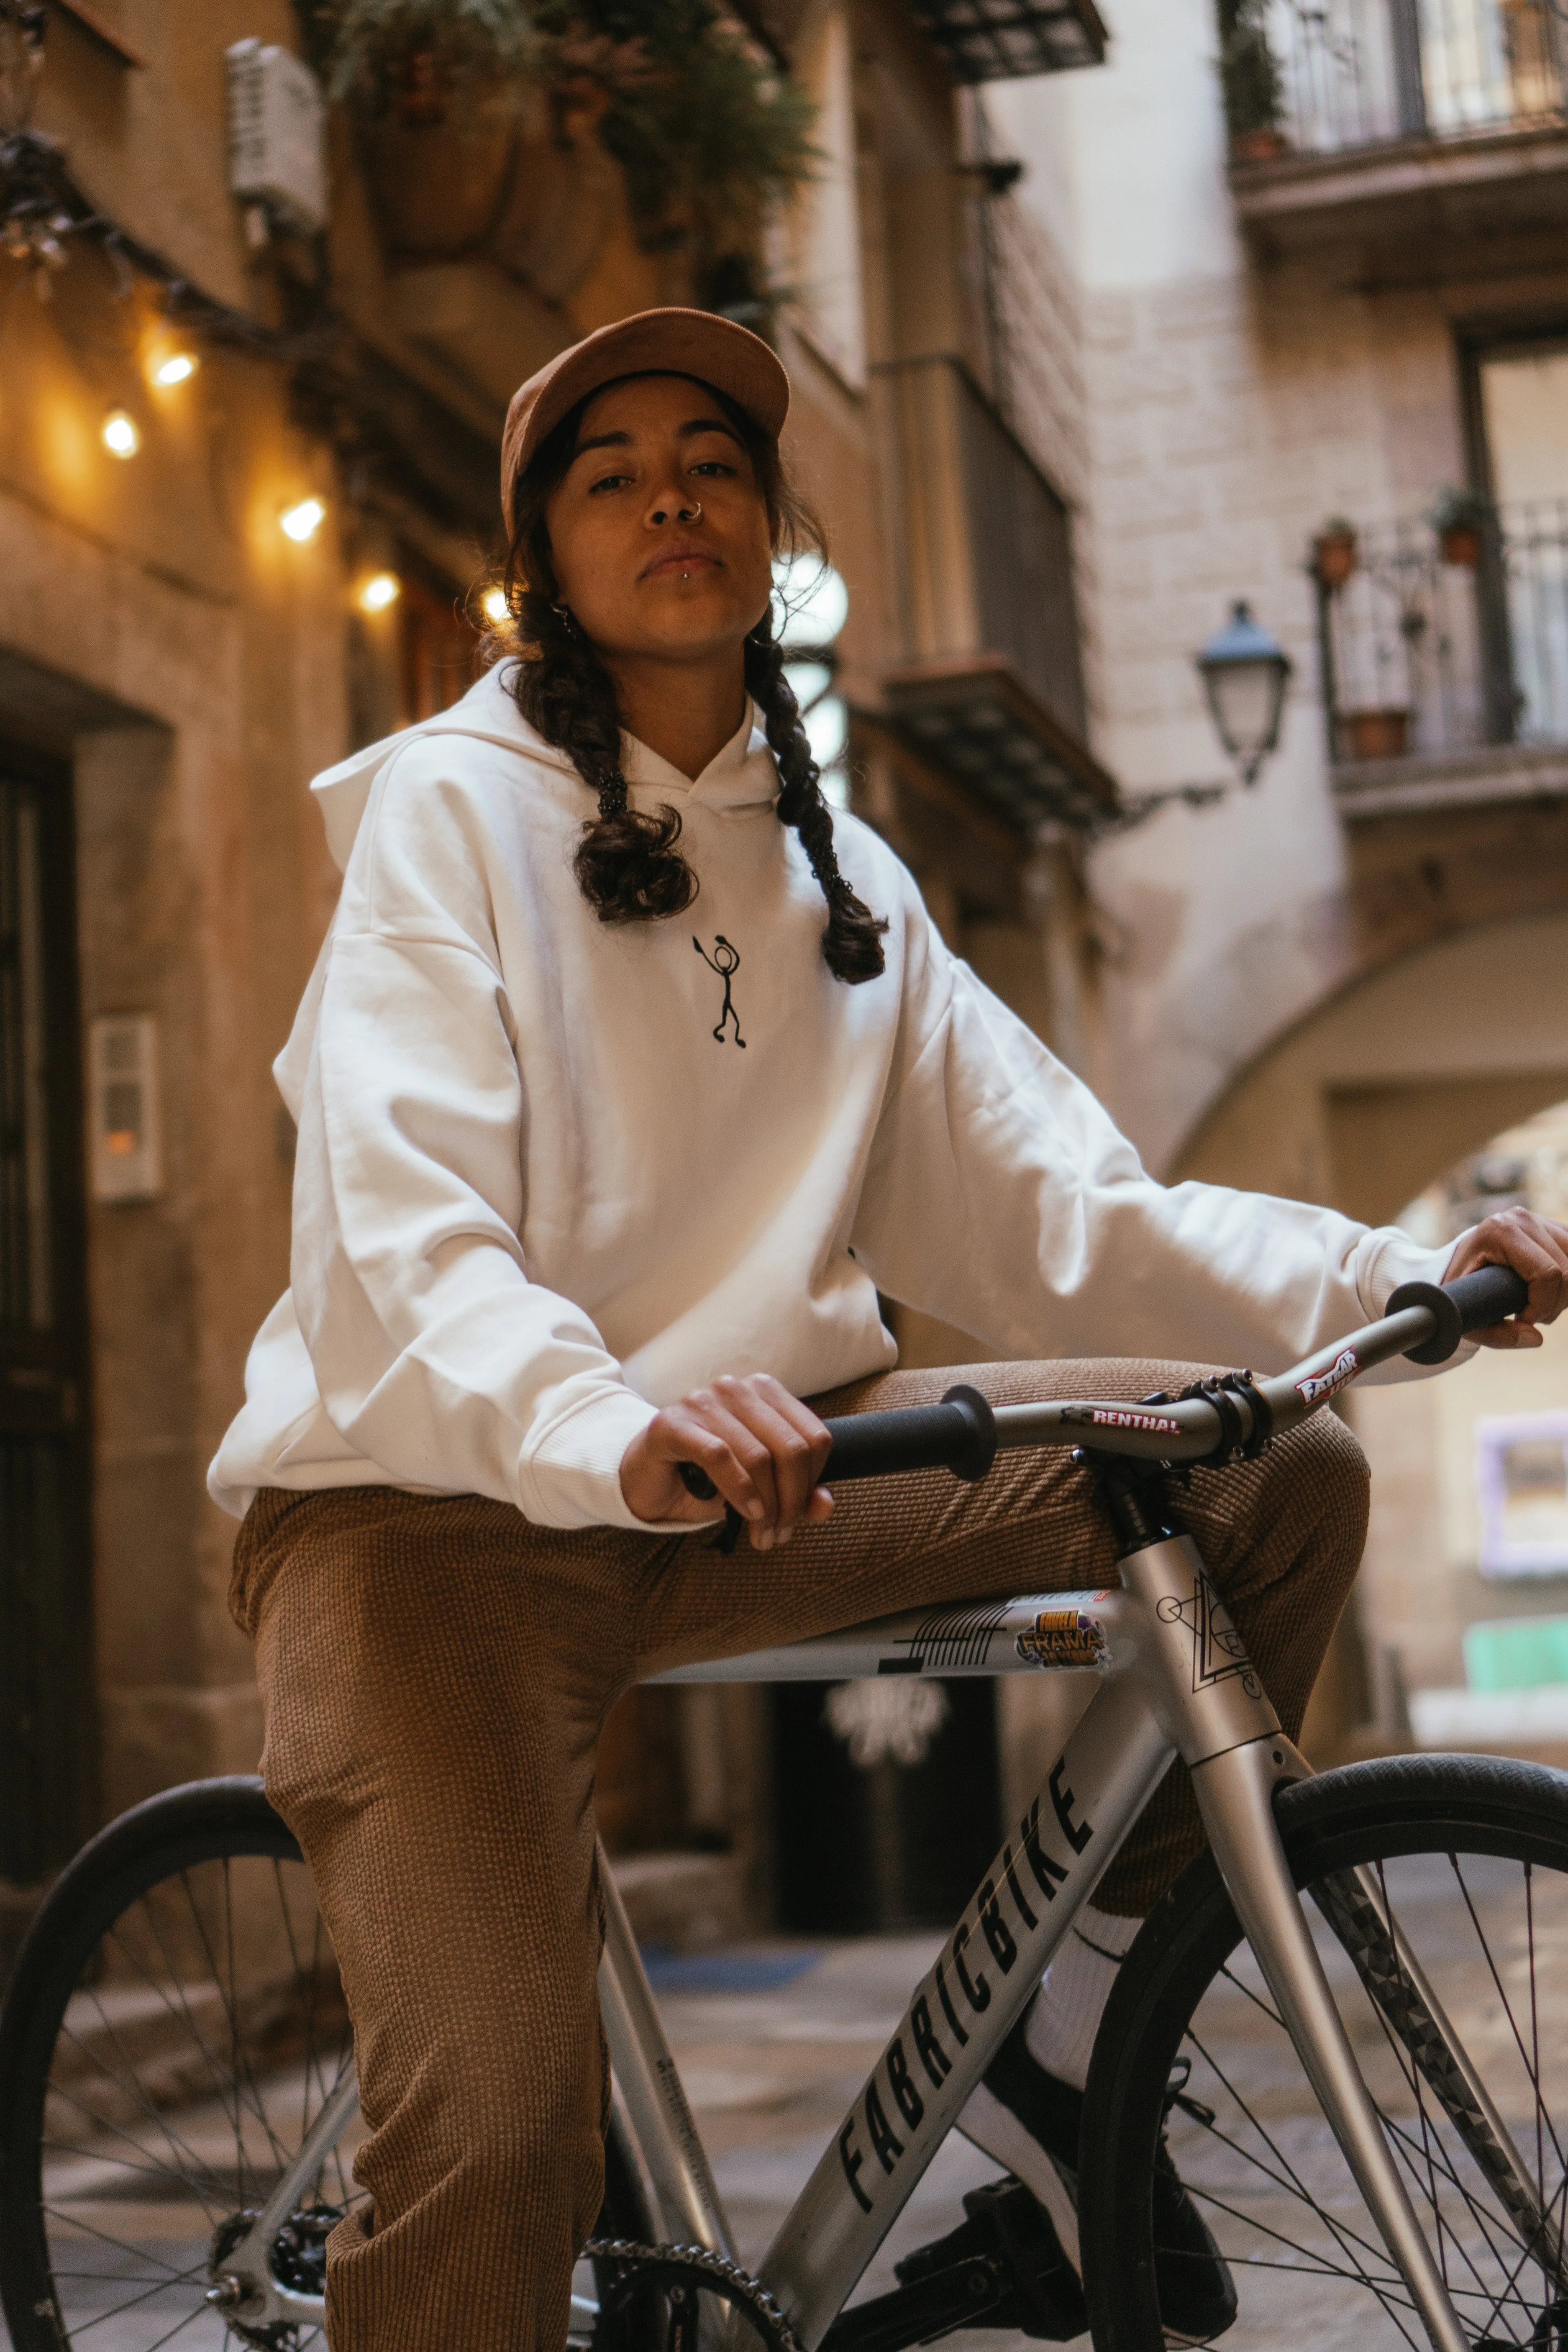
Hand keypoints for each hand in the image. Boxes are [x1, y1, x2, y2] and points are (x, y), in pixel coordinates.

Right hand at [621, 1374, 833, 1549]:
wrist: (646, 1479)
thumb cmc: (706, 1479)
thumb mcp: (761, 1489)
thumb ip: (797, 1494)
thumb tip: (825, 1504)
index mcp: (765, 1393)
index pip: (815, 1436)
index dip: (814, 1482)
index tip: (800, 1514)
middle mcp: (736, 1389)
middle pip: (792, 1449)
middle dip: (792, 1501)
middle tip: (780, 1534)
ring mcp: (703, 1401)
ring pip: (759, 1456)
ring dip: (767, 1506)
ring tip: (761, 1535)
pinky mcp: (672, 1422)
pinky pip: (719, 1456)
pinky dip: (739, 1491)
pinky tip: (744, 1513)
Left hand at [1445, 1207, 1567, 1348]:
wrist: (1461, 1265)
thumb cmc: (1463, 1290)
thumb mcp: (1468, 1316)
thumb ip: (1498, 1336)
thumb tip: (1536, 1338)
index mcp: (1500, 1231)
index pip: (1547, 1274)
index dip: (1543, 1305)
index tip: (1523, 1319)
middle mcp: (1522, 1219)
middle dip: (1555, 1304)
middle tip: (1532, 1315)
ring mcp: (1541, 1220)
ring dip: (1565, 1294)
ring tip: (1539, 1302)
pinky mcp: (1555, 1228)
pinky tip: (1550, 1291)